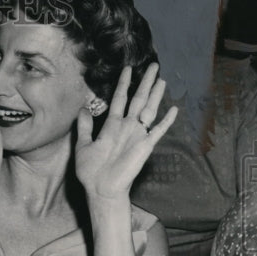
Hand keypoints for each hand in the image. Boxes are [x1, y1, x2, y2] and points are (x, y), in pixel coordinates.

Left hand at [75, 63, 177, 201]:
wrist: (101, 189)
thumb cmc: (91, 171)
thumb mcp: (82, 145)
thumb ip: (84, 127)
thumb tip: (82, 109)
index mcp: (112, 126)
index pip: (120, 99)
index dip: (124, 84)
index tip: (128, 69)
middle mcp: (127, 127)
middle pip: (138, 99)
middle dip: (145, 83)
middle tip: (154, 66)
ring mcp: (137, 136)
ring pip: (149, 110)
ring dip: (156, 95)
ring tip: (163, 80)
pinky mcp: (145, 146)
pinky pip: (157, 131)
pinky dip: (166, 121)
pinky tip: (174, 110)